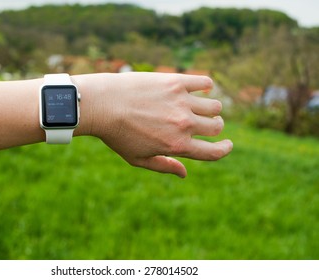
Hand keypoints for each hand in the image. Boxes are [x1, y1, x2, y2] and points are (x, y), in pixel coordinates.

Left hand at [73, 72, 232, 177]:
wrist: (101, 105)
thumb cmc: (117, 135)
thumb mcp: (138, 158)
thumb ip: (164, 166)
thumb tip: (184, 173)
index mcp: (177, 146)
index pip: (214, 152)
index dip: (225, 149)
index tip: (227, 144)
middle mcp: (184, 124)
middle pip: (216, 126)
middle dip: (216, 128)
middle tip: (208, 124)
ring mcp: (181, 102)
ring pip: (214, 105)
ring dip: (212, 109)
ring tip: (202, 107)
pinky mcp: (175, 82)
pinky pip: (204, 82)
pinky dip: (207, 85)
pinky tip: (202, 87)